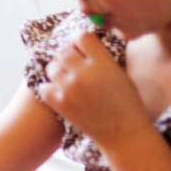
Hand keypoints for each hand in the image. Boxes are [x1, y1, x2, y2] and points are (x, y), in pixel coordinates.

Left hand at [37, 32, 147, 146]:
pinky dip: (50, 89)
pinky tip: (59, 92)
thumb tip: (82, 41)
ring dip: (57, 72)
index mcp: (103, 63)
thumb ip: (101, 58)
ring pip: (51, 68)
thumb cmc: (126, 102)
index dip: (78, 40)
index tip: (79, 47)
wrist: (123, 133)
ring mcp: (70, 89)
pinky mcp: (61, 104)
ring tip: (67, 80)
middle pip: (63, 52)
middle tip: (72, 66)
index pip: (82, 37)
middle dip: (67, 57)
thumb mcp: (119, 73)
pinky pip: (44, 88)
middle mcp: (85, 73)